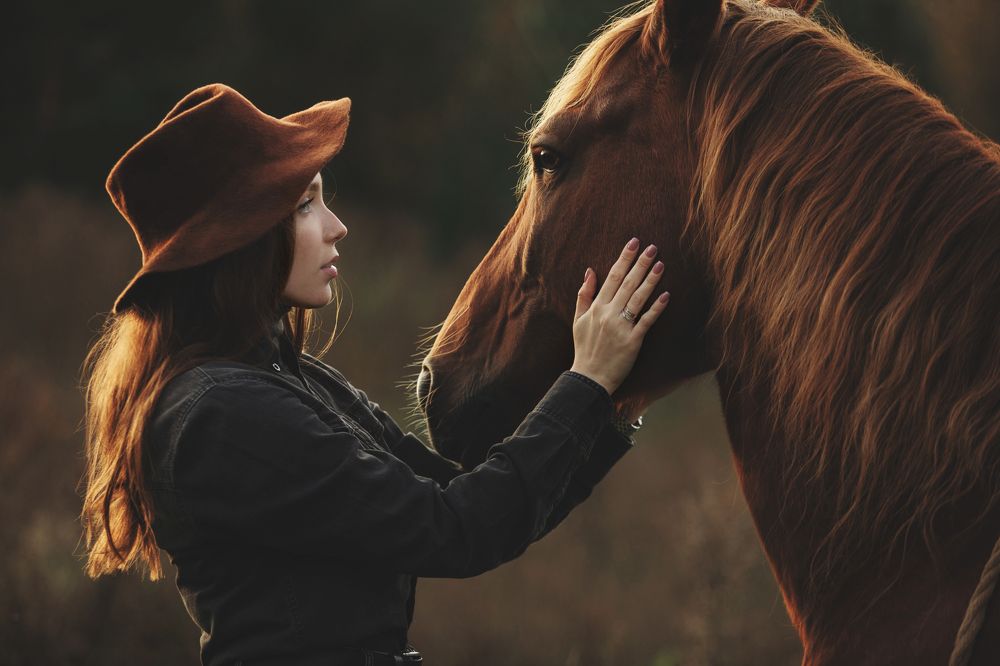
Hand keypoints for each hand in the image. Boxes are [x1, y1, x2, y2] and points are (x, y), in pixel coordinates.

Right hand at [569, 238, 669, 394]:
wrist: (589, 377)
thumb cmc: (584, 348)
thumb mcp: (578, 320)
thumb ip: (584, 294)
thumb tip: (590, 271)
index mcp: (596, 307)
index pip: (612, 277)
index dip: (624, 259)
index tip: (634, 243)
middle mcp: (608, 314)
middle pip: (627, 283)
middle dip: (640, 264)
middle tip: (653, 247)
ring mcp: (621, 327)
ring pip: (638, 298)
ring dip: (650, 280)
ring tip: (661, 264)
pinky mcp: (633, 341)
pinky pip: (646, 321)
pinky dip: (656, 308)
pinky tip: (666, 295)